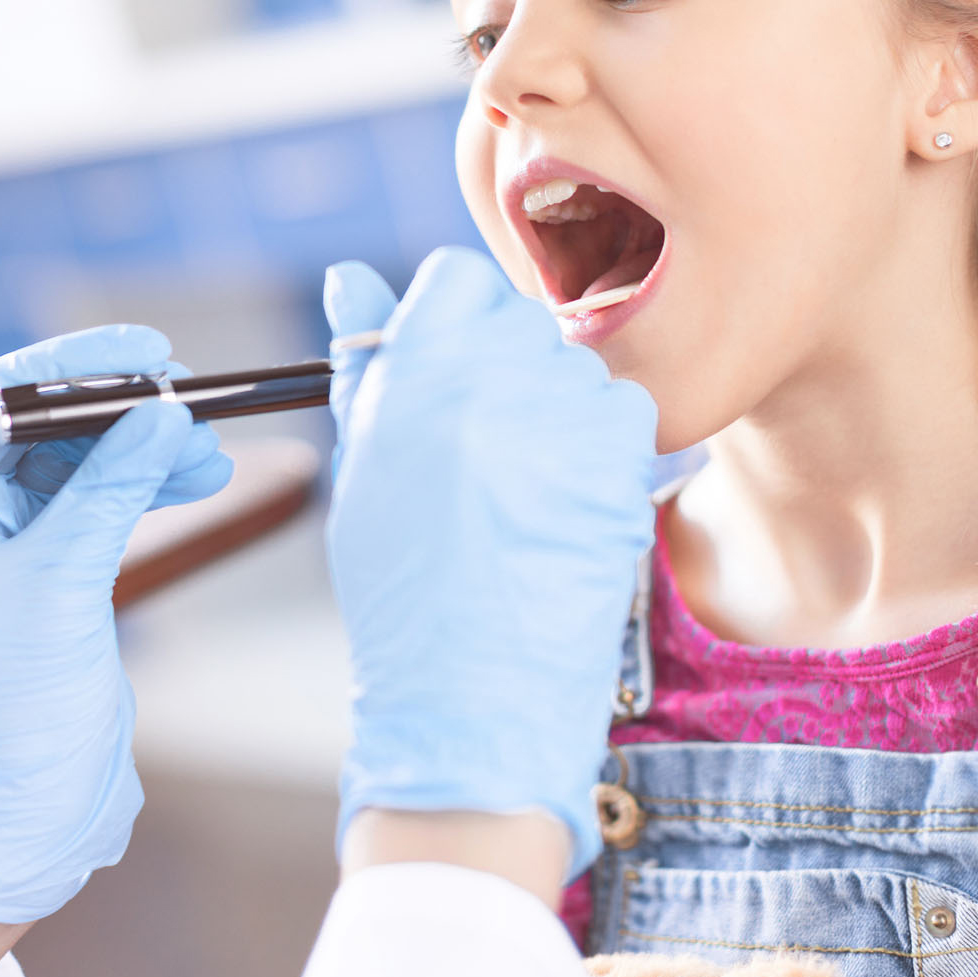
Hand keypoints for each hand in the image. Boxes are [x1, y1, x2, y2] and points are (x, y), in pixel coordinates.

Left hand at [0, 325, 232, 923]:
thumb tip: (163, 413)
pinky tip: (196, 476)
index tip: (140, 350)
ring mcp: (6, 538)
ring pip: (81, 459)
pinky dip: (147, 484)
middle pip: (43, 422)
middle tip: (186, 396)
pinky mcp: (50, 564)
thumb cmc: (15, 704)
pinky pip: (101, 497)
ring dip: (145, 448)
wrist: (27, 798)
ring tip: (207, 447)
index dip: (67, 363)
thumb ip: (113, 489)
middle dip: (119, 409)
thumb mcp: (65, 580)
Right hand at [322, 247, 657, 879]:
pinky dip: (605, 447)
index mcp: (415, 372)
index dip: (455, 323)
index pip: (459, 279)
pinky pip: (627, 411)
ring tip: (522, 489)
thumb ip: (365, 364)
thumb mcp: (364, 467)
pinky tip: (566, 502)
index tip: (450, 377)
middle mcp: (491, 378)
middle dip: (506, 368)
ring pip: (577, 365)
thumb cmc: (404, 589)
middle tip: (484, 449)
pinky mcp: (621, 460)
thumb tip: (350, 278)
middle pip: (520, 318)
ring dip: (557, 408)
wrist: (470, 699)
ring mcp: (563, 417)